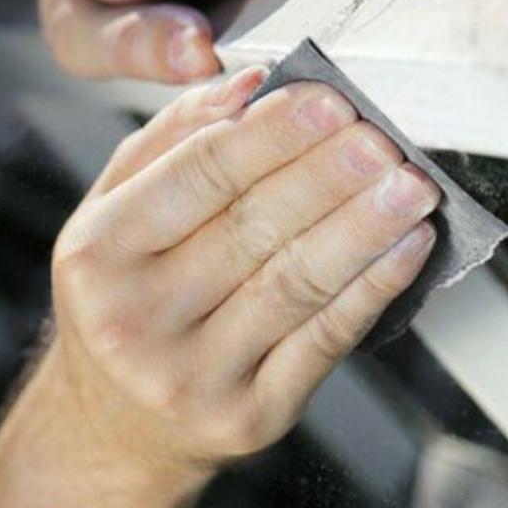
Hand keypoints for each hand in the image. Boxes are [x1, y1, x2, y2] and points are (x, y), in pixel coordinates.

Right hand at [49, 69, 439, 492]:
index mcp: (97, 253)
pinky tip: (407, 247)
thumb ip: (173, 141)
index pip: (198, 174)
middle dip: (328, 174)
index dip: (273, 133)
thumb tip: (249, 86)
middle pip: (253, 226)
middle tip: (380, 137)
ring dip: (364, 226)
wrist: (118, 421)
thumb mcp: (117, 212)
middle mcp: (135, 318)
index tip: (330, 100)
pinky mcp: (248, 416)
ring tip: (410, 185)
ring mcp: (192, 375)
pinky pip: (324, 341)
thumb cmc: (123, 298)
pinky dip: (374, 288)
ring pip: (297, 282)